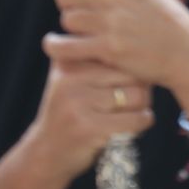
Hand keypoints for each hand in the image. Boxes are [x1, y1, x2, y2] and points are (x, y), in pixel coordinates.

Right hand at [22, 59, 153, 182]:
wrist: (46, 153)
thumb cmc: (71, 111)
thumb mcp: (72, 79)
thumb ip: (92, 55)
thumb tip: (137, 35)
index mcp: (69, 61)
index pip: (120, 53)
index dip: (135, 68)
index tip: (132, 80)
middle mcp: (70, 78)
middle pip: (132, 74)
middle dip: (142, 88)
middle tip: (136, 99)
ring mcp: (77, 103)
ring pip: (136, 97)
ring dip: (143, 107)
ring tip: (133, 112)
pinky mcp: (87, 128)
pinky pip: (134, 120)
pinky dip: (142, 123)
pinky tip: (135, 125)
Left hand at [47, 0, 188, 118]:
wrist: (187, 53)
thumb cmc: (166, 18)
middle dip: (69, 3)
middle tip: (80, 11)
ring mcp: (112, 22)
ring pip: (67, 19)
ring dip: (72, 27)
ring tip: (84, 30)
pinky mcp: (108, 49)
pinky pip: (63, 46)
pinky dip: (56, 46)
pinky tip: (57, 44)